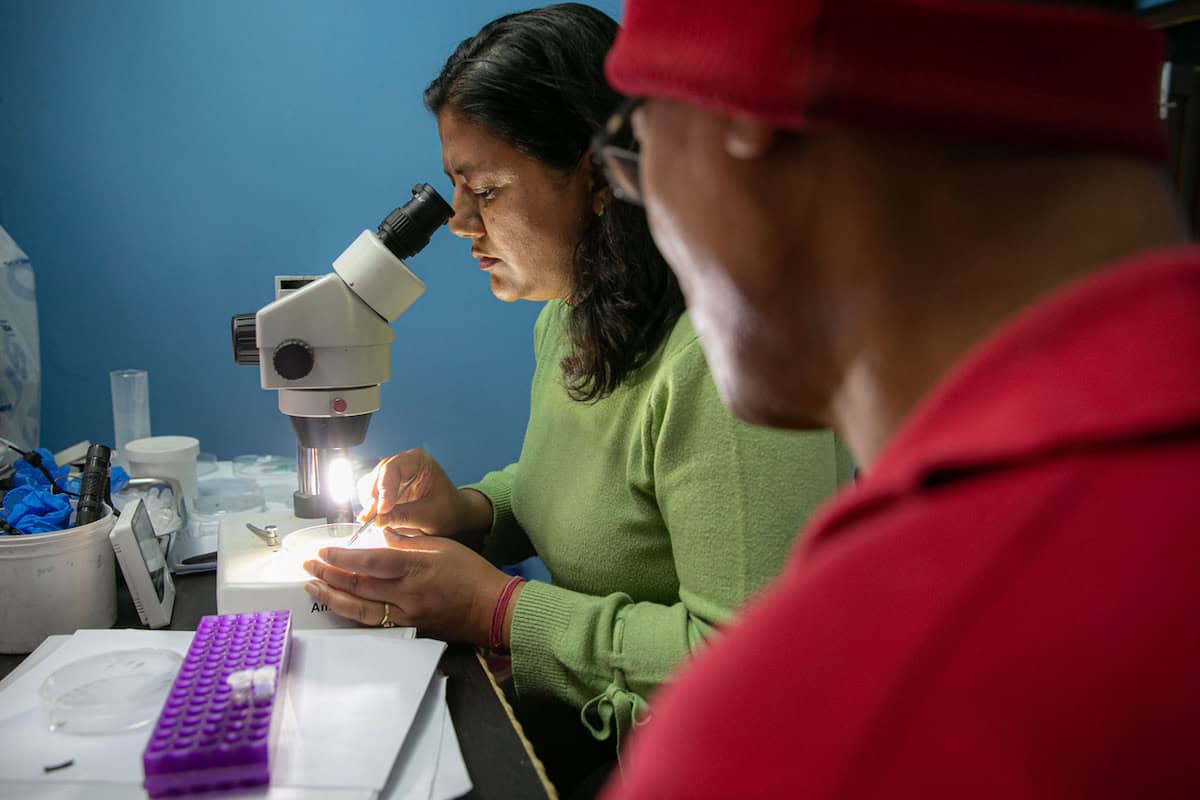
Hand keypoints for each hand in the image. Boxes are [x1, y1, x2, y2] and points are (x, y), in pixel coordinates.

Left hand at [302, 534, 519, 645]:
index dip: (342, 557)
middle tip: (308, 565)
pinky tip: (339, 605)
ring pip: (360, 608)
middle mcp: (407, 594)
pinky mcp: (410, 630)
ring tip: (313, 586)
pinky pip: (374, 623)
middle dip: (329, 574)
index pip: (370, 561)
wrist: (494, 609)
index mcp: (416, 568)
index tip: (322, 552)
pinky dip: (353, 614)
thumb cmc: (473, 574)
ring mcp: (407, 616)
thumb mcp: (443, 546)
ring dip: (333, 596)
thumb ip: (409, 542)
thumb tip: (382, 535)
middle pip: (359, 585)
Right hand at [360, 449, 491, 536]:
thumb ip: (404, 516)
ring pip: (370, 483)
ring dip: (369, 501)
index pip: (393, 468)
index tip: (383, 510)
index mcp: (418, 460)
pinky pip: (371, 494)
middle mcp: (403, 463)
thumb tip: (378, 520)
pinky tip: (374, 518)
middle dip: (374, 496)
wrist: (453, 517)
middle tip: (371, 518)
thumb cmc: (448, 511)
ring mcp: (393, 476)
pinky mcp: (387, 489)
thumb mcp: (430, 515)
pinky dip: (370, 506)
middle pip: (378, 474)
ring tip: (372, 519)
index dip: (385, 488)